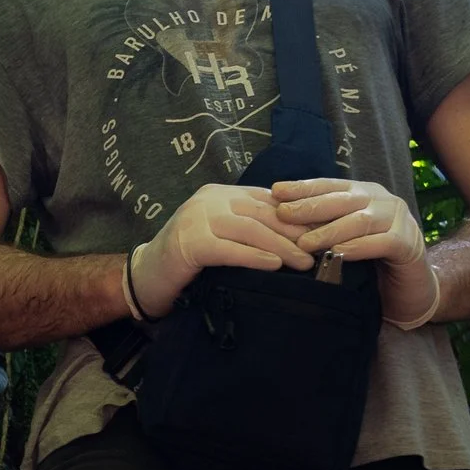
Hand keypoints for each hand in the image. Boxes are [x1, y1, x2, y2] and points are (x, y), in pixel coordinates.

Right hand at [129, 182, 313, 317]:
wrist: (146, 276)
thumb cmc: (189, 259)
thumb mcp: (222, 235)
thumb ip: (249, 228)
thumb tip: (297, 235)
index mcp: (220, 193)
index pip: (266, 201)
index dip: (296, 216)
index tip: (323, 232)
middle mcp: (209, 199)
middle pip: (262, 213)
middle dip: (295, 232)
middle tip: (321, 250)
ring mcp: (197, 219)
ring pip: (250, 229)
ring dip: (281, 246)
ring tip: (304, 262)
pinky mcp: (190, 243)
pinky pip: (229, 249)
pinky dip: (255, 257)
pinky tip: (275, 266)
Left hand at [271, 174, 436, 324]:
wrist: (411, 289)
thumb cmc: (371, 262)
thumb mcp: (343, 238)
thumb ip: (322, 225)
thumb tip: (280, 218)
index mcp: (364, 193)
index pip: (330, 186)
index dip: (303, 188)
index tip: (275, 191)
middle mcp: (383, 201)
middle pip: (342, 200)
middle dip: (310, 206)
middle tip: (283, 215)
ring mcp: (399, 220)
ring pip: (360, 220)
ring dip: (330, 231)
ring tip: (305, 243)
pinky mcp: (410, 244)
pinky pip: (383, 242)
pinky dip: (359, 247)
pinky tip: (340, 254)